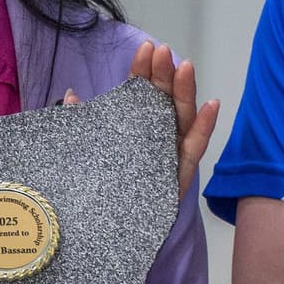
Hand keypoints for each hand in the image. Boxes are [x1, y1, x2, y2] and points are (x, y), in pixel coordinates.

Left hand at [62, 41, 220, 204]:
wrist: (100, 235)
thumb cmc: (94, 189)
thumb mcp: (81, 152)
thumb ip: (80, 124)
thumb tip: (71, 96)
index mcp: (133, 128)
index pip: (139, 94)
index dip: (142, 70)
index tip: (144, 48)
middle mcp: (155, 137)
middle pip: (163, 100)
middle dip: (164, 74)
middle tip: (161, 51)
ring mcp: (170, 154)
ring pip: (181, 118)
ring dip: (185, 91)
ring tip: (186, 68)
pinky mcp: (179, 175)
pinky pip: (195, 149)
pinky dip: (205, 126)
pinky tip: (211, 105)